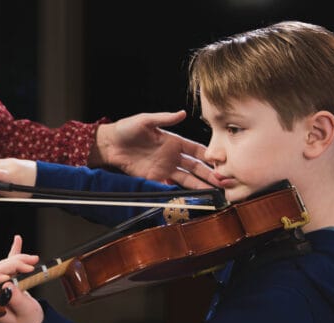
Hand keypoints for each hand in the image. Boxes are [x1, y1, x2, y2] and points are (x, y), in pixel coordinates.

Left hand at [0, 235, 42, 322]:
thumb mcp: (25, 313)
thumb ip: (15, 299)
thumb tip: (6, 283)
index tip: (9, 278)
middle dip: (12, 265)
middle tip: (30, 267)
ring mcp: (1, 285)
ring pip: (4, 265)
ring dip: (18, 259)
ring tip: (34, 260)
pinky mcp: (11, 279)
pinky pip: (10, 263)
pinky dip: (15, 251)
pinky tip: (17, 239)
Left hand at [89, 111, 216, 188]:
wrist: (110, 145)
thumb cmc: (126, 129)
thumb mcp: (145, 120)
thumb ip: (164, 118)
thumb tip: (182, 113)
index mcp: (174, 141)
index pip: (196, 149)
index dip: (209, 155)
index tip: (222, 161)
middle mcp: (172, 156)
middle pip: (196, 167)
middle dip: (210, 174)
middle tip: (223, 181)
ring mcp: (164, 168)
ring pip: (187, 179)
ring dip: (200, 186)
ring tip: (214, 193)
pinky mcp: (154, 179)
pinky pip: (170, 187)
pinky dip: (181, 193)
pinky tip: (192, 198)